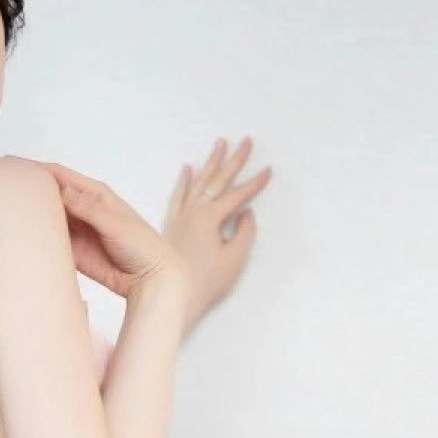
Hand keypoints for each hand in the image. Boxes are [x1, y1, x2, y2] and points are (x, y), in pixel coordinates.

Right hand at [22, 159, 193, 306]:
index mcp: (95, 194)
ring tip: (5, 213)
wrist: (151, 278)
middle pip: (50, 195)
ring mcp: (77, 231)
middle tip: (1, 188)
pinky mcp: (74, 252)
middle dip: (28, 191)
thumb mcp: (115, 222)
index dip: (36, 169)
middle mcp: (83, 209)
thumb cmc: (141, 245)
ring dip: (31, 216)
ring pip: (48, 218)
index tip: (12, 165)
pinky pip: (52, 242)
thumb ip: (88, 208)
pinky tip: (22, 239)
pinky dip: (39, 240)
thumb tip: (61, 191)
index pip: (60, 175)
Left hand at [161, 137, 270, 324]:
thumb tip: (246, 212)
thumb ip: (245, 233)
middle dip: (234, 159)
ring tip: (219, 143)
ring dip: (210, 162)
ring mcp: (180, 217)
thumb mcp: (234, 259)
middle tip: (247, 140)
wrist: (169, 296)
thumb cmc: (204, 282)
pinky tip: (187, 168)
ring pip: (197, 182)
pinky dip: (183, 181)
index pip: (238, 195)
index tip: (268, 170)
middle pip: (217, 180)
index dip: (255, 183)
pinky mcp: (170, 226)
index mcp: (210, 217)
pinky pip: (177, 196)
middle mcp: (194, 211)